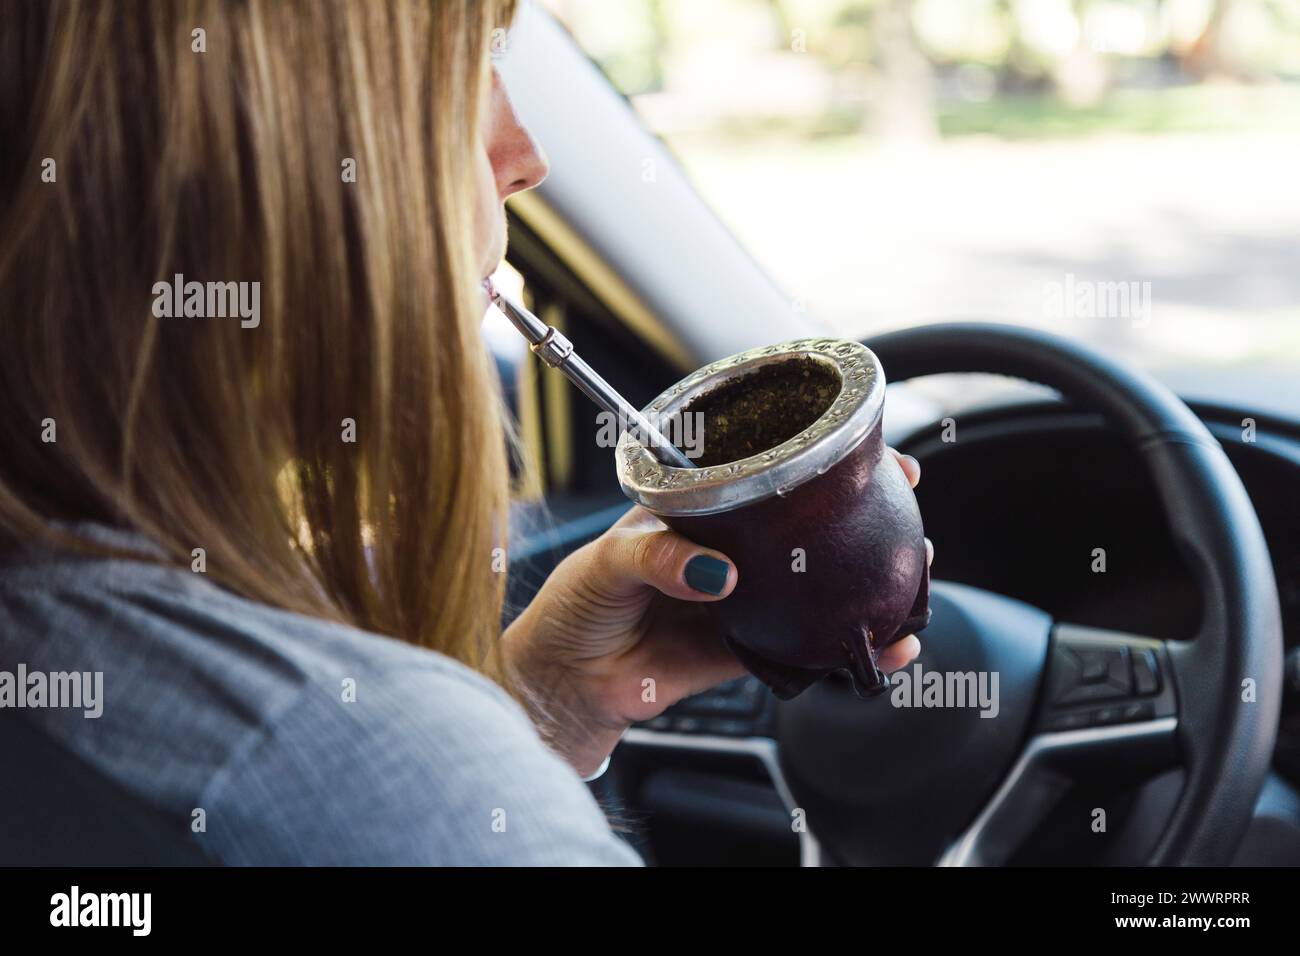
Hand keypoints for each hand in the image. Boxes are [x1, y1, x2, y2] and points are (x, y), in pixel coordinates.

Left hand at [502, 449, 931, 775]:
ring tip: (907, 580)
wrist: (565, 681)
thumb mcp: (607, 561)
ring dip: (865, 586)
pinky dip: (843, 649)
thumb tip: (716, 572)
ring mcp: (743, 602)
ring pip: (816, 589)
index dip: (817, 466)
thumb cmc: (575, 605)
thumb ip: (657, 557)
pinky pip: (804, 648)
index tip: (869, 460)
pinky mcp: (747, 653)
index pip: (767, 477)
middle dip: (863, 521)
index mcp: (700, 512)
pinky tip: (879, 647)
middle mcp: (730, 552)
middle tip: (905, 517)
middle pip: (806, 531)